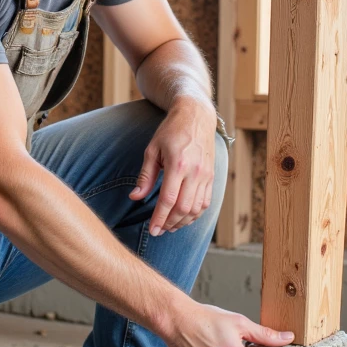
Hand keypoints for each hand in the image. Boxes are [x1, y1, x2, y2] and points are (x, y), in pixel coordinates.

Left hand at [130, 96, 217, 234]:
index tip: (152, 230)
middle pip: (184, 208)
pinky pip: (206, 202)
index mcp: (177, 164)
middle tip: (158, 231)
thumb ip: (145, 176)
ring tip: (170, 226)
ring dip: (183, 222)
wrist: (196, 116)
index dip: (159, 218)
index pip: (168, 200)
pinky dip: (195, 214)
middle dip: (170, 223)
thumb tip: (135, 198)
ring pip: (197, 209)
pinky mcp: (212, 176)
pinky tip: (184, 217)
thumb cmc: (170, 131)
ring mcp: (206, 175)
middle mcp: (195, 172)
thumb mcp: (152, 150)